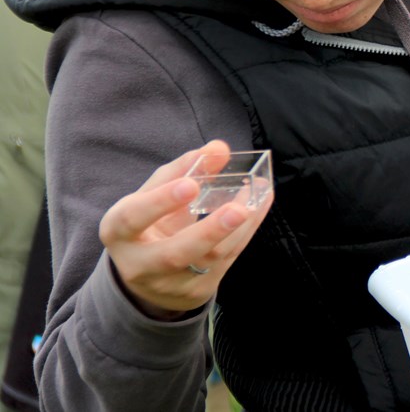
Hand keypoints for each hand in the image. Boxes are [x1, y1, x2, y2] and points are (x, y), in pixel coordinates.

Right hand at [99, 141, 273, 319]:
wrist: (149, 276)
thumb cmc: (150, 223)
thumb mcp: (154, 195)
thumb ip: (183, 170)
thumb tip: (219, 148)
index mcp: (119, 233)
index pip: (133, 219)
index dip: (160, 202)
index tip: (192, 184)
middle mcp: (140, 264)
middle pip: (174, 253)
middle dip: (208, 232)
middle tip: (237, 209)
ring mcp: (170, 283)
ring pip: (209, 259)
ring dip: (239, 228)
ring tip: (257, 196)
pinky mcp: (197, 291)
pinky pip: (227, 260)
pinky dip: (246, 231)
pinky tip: (259, 205)